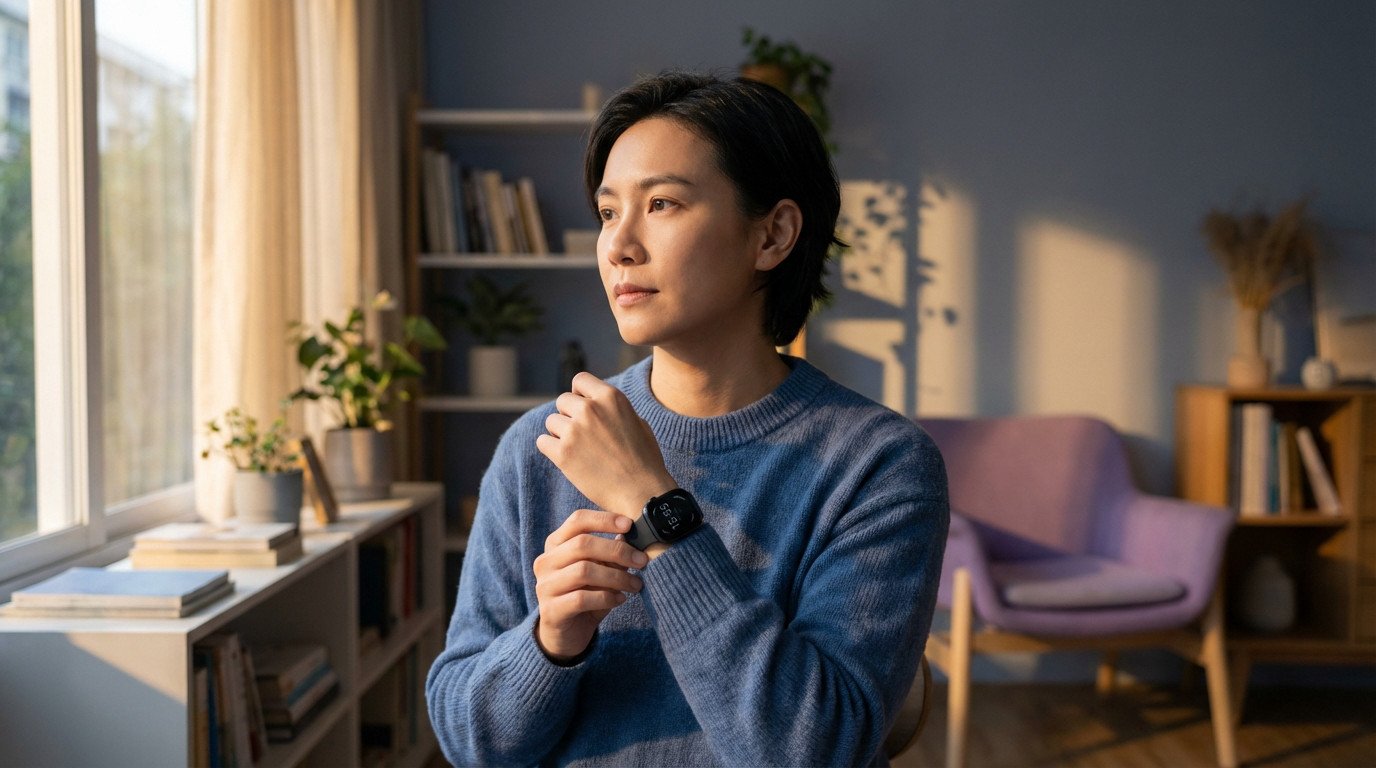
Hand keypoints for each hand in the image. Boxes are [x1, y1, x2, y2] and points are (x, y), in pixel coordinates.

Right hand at [533, 509, 646, 661]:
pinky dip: (607, 597)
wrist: (566, 634)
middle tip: (642, 561)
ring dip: (617, 577)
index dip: (604, 519)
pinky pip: (582, 598)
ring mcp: (545, 585)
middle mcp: (546, 561)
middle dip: (617, 551)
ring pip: (584, 571)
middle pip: (582, 544)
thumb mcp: (600, 571)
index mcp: (556, 544)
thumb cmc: (586, 594)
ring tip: (636, 584)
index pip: (577, 521)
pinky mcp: (550, 610)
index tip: (630, 525)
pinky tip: (620, 600)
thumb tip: (629, 535)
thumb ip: (610, 554)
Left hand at [536, 372, 675, 516]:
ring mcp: (575, 431)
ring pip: (551, 422)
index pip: (580, 380)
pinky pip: (542, 442)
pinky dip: (551, 449)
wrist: (642, 493)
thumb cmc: (644, 460)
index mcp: (611, 397)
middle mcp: (590, 409)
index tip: (583, 408)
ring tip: (578, 449)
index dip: (579, 394)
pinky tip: (567, 458)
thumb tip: (596, 403)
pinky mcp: (563, 454)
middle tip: (583, 435)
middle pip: (563, 401)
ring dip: (560, 433)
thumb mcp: (637, 422)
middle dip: (570, 415)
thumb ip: (613, 409)